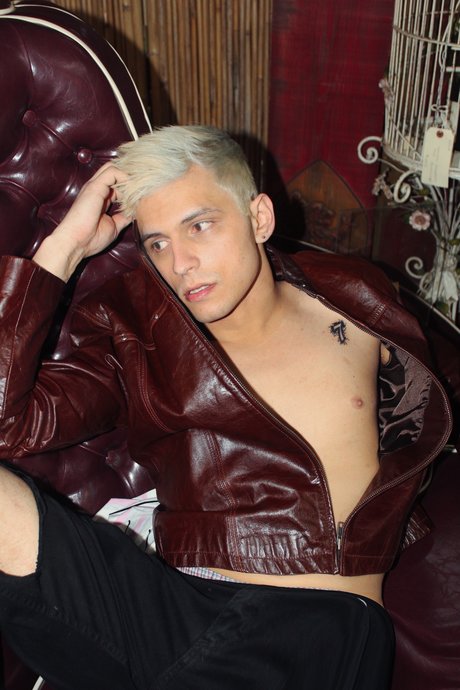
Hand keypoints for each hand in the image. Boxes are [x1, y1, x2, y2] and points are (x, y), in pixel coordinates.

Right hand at [33, 163, 130, 280]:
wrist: (75, 242)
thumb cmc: (91, 238)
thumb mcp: (113, 226)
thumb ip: (123, 217)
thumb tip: (134, 213)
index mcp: (99, 196)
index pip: (115, 181)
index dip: (129, 186)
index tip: (141, 196)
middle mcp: (96, 188)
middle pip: (114, 170)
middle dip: (129, 177)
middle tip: (141, 188)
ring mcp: (94, 186)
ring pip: (113, 167)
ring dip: (128, 177)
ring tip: (138, 191)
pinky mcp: (95, 187)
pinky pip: (113, 172)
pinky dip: (125, 178)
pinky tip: (132, 192)